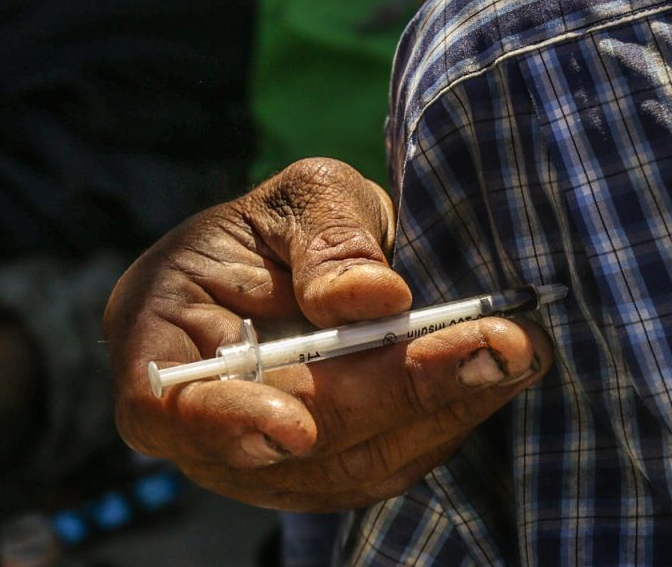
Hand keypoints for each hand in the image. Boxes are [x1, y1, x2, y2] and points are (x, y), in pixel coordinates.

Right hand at [104, 158, 552, 511]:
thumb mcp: (299, 197)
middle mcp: (200, 422)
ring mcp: (262, 462)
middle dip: (396, 392)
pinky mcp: (324, 474)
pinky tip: (496, 371)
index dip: (228, 422)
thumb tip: (373, 299)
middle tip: (496, 343)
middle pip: (290, 441)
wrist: (304, 261)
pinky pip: (384, 462)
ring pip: (348, 465)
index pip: (164, 405)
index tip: (298, 427)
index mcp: (157, 338)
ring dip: (439, 409)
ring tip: (515, 351)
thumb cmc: (283, 223)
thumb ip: (327, 239)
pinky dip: (445, 417)